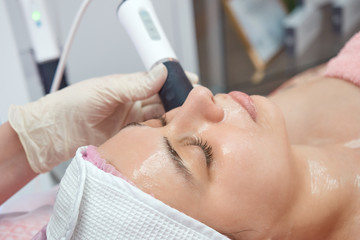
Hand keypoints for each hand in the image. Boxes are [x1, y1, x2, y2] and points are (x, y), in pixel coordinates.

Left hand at [8, 64, 197, 172]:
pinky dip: (163, 133)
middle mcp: (134, 104)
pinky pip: (152, 135)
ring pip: (161, 117)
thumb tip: (162, 72)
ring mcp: (133, 122)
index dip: (176, 81)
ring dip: (174, 117)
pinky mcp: (131, 140)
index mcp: (129, 87)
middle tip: (198, 103)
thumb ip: (134, 84)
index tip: (193, 82)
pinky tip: (174, 132)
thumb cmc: (73, 105)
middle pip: (163, 100)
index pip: (158, 82)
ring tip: (191, 118)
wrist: (54, 133)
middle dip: (180, 100)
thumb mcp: (105, 90)